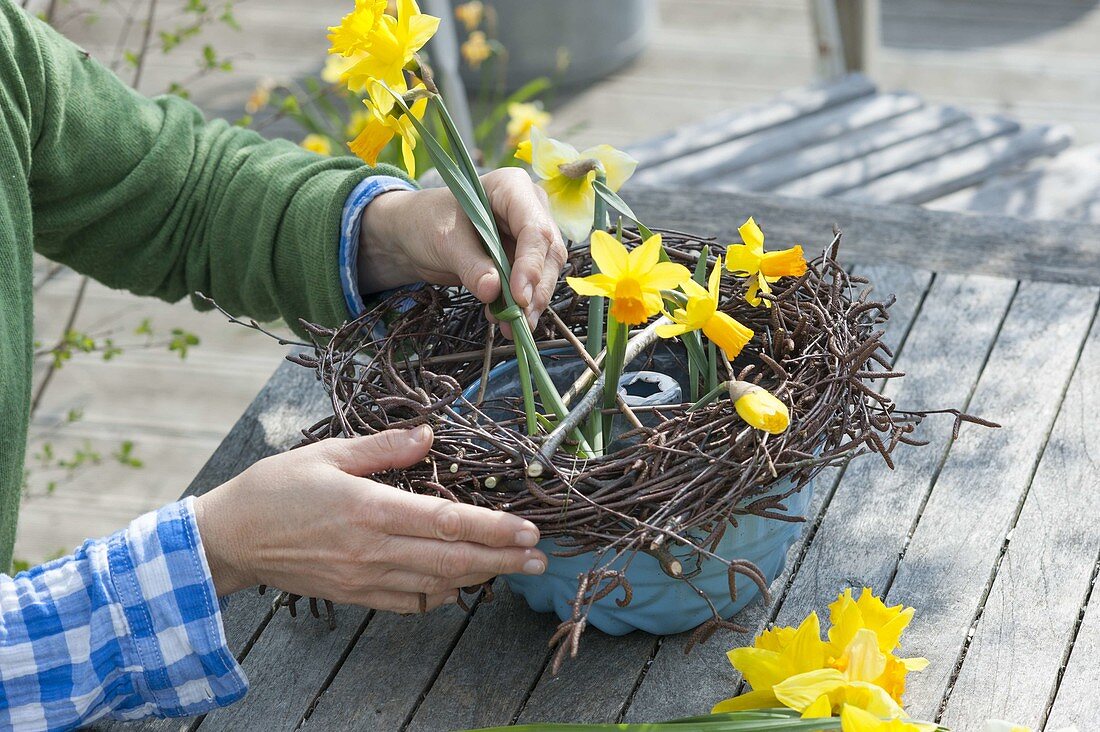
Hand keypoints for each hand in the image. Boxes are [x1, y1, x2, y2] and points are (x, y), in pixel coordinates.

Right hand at [193, 426, 545, 612]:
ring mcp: (365, 578)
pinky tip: (459, 583)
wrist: (231, 539)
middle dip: (502, 560)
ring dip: (480, 577)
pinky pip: (409, 602)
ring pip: (437, 584)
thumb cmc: (275, 489)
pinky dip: (441, 595)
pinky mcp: (356, 595)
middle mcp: (373, 549)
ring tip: (513, 569)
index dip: (492, 528)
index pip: (446, 521)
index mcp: (369, 509)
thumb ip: (382, 448)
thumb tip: (427, 434)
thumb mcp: (326, 453)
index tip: (528, 530)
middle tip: (540, 558)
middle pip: (453, 560)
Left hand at [358, 168, 567, 333]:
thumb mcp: (444, 241)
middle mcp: (530, 208)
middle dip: (535, 290)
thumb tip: (492, 291)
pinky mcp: (524, 259)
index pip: (535, 228)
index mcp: (512, 188)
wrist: (415, 233)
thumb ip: (470, 265)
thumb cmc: (427, 222)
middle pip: (547, 252)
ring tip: (508, 327)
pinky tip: (505, 322)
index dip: (530, 264)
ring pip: (545, 272)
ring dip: (530, 304)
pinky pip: (532, 284)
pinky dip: (521, 306)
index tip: (519, 297)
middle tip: (518, 321)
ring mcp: (529, 235)